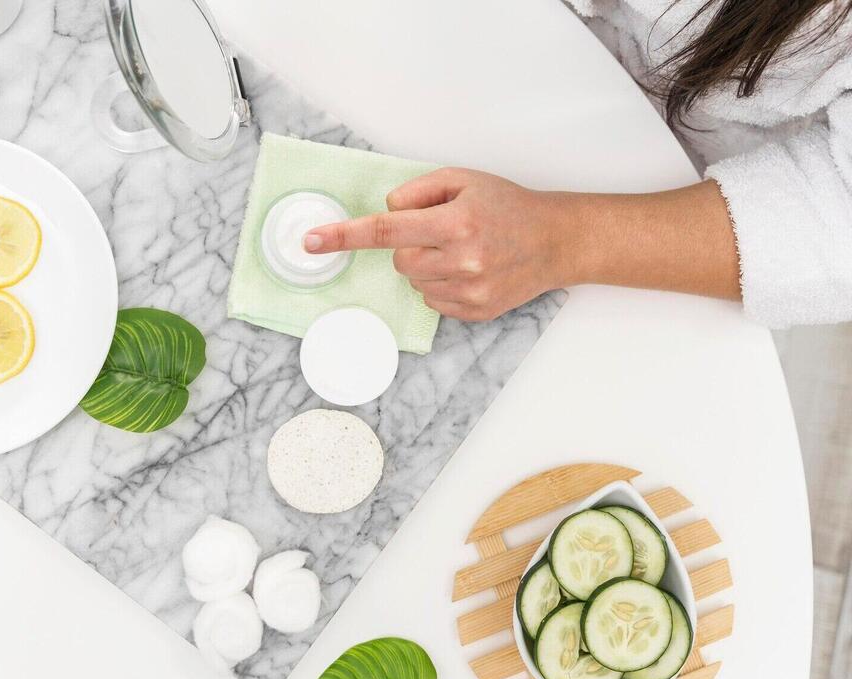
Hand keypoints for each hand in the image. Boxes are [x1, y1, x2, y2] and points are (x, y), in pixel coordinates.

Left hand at [303, 168, 568, 321]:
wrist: (555, 241)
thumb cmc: (506, 205)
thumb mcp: (462, 179)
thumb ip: (417, 191)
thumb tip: (386, 211)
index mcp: (455, 222)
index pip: (386, 230)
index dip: (344, 236)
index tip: (311, 242)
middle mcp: (461, 260)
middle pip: (399, 259)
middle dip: (410, 245)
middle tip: (443, 232)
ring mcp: (469, 290)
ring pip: (414, 281)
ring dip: (427, 265)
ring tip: (463, 250)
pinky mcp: (475, 311)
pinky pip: (432, 300)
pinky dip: (441, 285)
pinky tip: (470, 270)